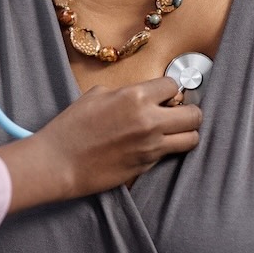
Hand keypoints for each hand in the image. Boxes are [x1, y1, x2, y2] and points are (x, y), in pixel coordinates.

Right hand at [0, 77, 201, 212]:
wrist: (59, 162)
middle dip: (188, 111)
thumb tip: (144, 96)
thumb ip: (126, 92)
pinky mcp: (147, 166)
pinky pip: (171, 154)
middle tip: (177, 113)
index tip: (164, 94)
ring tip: (172, 131)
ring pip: (191, 138)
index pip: (174, 86)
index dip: (169, 89)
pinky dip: (168, 148)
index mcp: (136, 97)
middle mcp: (149, 121)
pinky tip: (152, 145)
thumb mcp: (96, 95)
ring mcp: (151, 146)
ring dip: (185, 133)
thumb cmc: (71, 127)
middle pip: (194, 114)